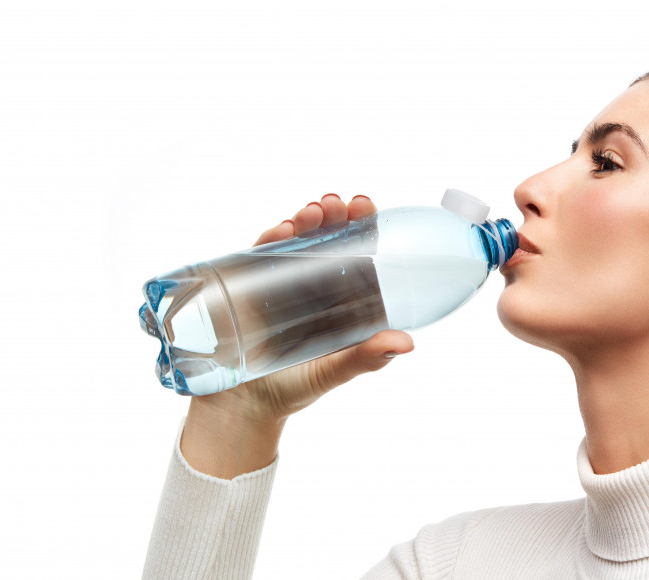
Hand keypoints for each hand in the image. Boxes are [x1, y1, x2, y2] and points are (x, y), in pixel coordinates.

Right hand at [181, 194, 412, 477]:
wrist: (242, 407)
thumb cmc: (294, 388)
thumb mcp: (334, 371)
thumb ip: (366, 358)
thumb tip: (405, 343)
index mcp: (339, 299)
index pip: (356, 253)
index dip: (362, 227)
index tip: (367, 206)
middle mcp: (312, 285)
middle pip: (327, 239)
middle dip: (335, 217)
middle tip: (340, 204)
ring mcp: (279, 283)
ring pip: (295, 242)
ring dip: (305, 221)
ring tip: (314, 211)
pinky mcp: (248, 286)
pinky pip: (259, 255)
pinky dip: (270, 239)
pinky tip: (281, 230)